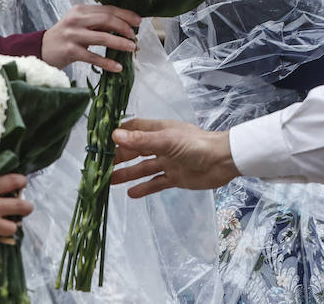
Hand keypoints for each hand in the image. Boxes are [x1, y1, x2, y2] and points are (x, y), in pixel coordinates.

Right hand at [42, 4, 141, 71]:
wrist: (41, 49)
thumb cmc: (65, 36)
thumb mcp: (79, 23)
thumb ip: (97, 21)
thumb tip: (124, 24)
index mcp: (80, 10)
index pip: (107, 9)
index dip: (125, 14)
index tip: (138, 21)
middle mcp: (76, 20)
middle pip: (106, 20)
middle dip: (124, 27)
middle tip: (135, 36)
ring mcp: (72, 35)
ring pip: (102, 38)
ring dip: (120, 43)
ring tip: (132, 48)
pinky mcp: (70, 51)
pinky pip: (93, 57)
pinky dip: (107, 63)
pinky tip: (117, 67)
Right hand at [110, 119, 239, 196]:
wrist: (222, 161)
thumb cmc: (196, 145)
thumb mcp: (166, 141)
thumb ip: (141, 141)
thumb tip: (115, 136)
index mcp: (158, 131)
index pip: (133, 129)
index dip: (118, 135)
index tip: (101, 142)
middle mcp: (161, 145)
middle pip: (135, 151)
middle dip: (119, 158)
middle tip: (101, 167)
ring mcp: (168, 162)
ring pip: (143, 168)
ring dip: (127, 174)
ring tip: (109, 182)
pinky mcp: (175, 178)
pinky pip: (155, 182)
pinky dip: (144, 187)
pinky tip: (130, 194)